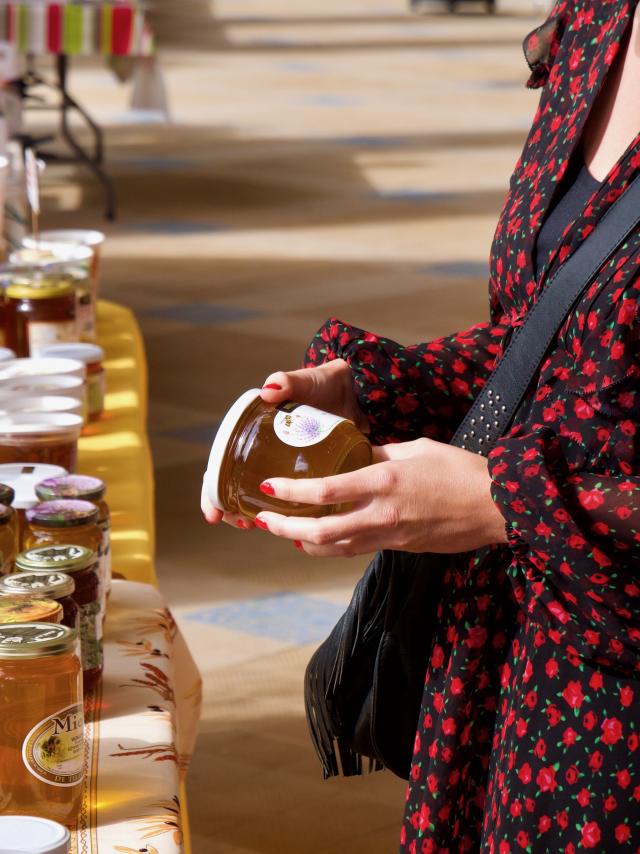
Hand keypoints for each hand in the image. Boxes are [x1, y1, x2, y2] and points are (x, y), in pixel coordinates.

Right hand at [201, 358, 365, 526]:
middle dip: (230, 509)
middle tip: (240, 524)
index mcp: (253, 431)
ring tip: (258, 526)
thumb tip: (269, 389)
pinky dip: (286, 513)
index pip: (221, 464)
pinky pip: (290, 498)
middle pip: (235, 486)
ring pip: (260, 496)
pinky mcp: (308, 473)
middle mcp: (263, 450)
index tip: (213, 514)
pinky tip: (290, 525)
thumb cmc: (324, 384)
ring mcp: (284, 464)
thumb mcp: (305, 382)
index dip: (212, 491)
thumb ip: (288, 382)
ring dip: (254, 514)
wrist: (354, 392)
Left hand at [252, 438, 507, 555]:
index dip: (291, 492)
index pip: (325, 491)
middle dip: (285, 528)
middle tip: (263, 521)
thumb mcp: (417, 448)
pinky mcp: (401, 547)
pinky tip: (320, 540)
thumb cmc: (462, 470)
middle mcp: (382, 513)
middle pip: (321, 532)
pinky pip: (358, 549)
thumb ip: (380, 452)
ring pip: (336, 548)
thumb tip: (356, 452)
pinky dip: (332, 546)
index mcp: (385, 481)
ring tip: (284, 532)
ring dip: (304, 543)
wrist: (498, 506)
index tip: (267, 486)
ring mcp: (391, 536)